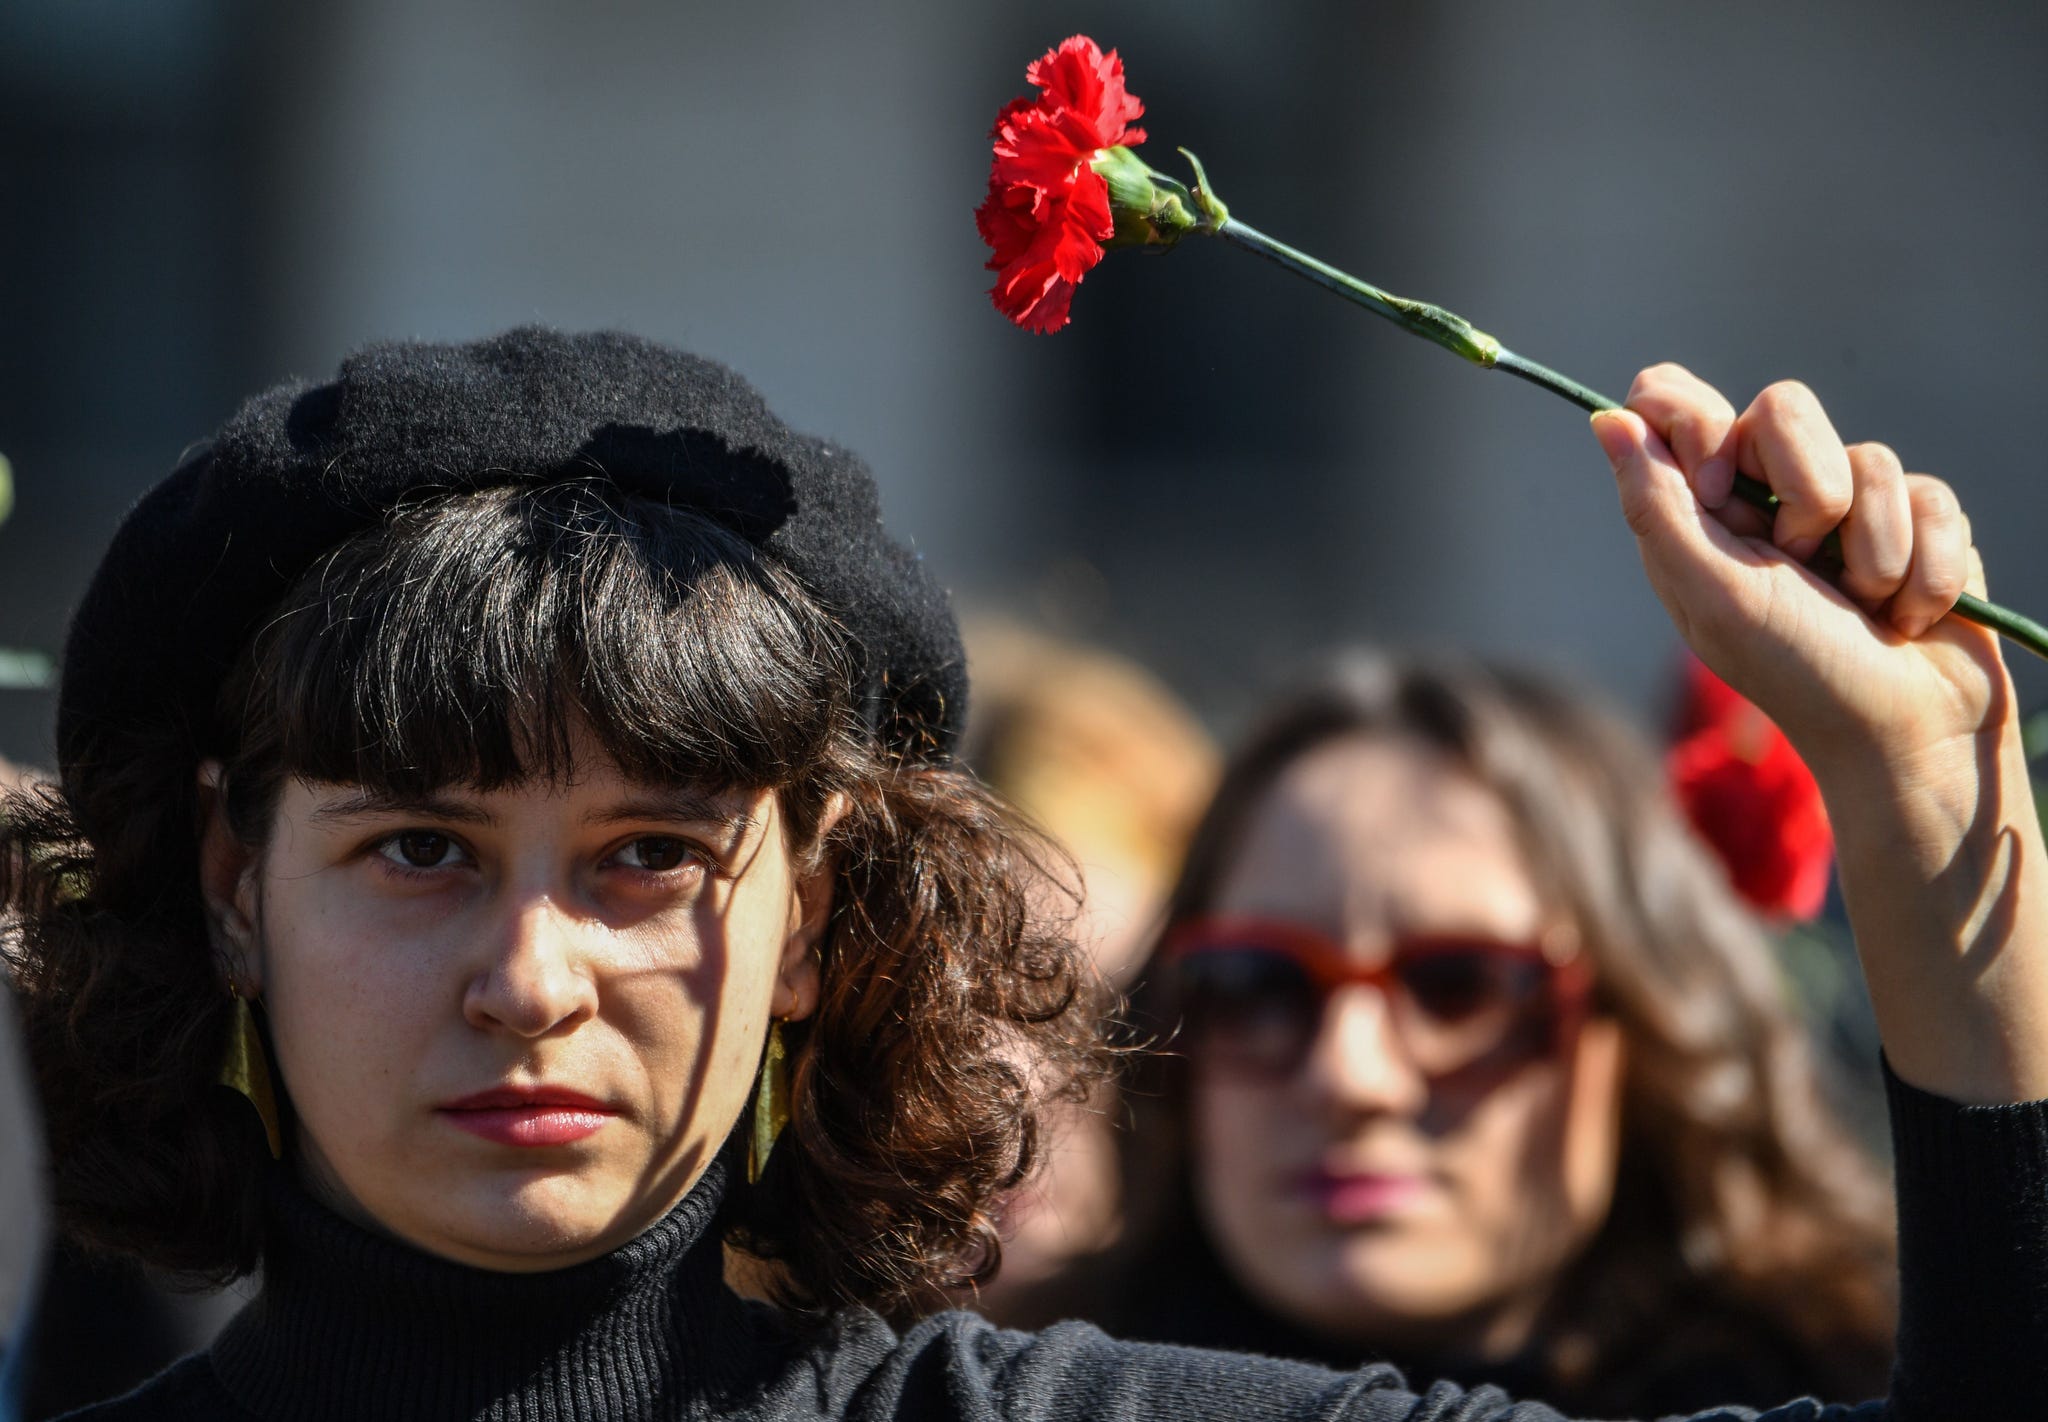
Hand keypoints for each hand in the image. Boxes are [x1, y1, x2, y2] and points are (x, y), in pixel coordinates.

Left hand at [1592, 363, 2000, 777]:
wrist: (1906, 732)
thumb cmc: (1797, 671)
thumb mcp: (1713, 592)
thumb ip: (1657, 505)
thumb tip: (1606, 419)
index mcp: (1699, 512)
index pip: (1674, 402)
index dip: (1699, 421)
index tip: (1718, 486)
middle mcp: (1767, 497)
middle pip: (1784, 407)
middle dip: (1805, 492)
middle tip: (1797, 560)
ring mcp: (1848, 505)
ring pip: (1869, 455)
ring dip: (1868, 548)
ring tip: (1861, 604)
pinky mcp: (1918, 518)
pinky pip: (1927, 493)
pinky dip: (1919, 566)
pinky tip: (1908, 614)